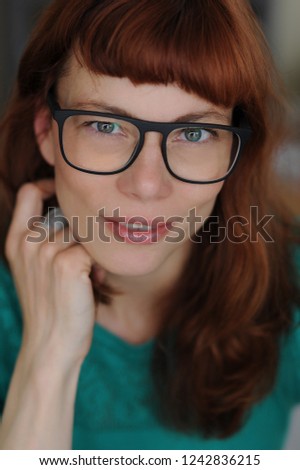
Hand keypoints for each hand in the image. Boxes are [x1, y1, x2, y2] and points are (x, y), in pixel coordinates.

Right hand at [5, 179, 98, 368]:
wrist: (52, 344)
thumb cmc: (50, 305)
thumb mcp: (35, 269)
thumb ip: (44, 240)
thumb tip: (76, 216)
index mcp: (16, 240)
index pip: (28, 192)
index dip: (48, 185)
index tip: (64, 194)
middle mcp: (28, 242)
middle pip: (67, 213)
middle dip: (80, 232)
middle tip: (84, 258)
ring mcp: (46, 252)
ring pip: (85, 233)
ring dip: (93, 251)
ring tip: (88, 274)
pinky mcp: (67, 264)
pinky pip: (96, 250)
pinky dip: (99, 265)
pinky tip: (93, 282)